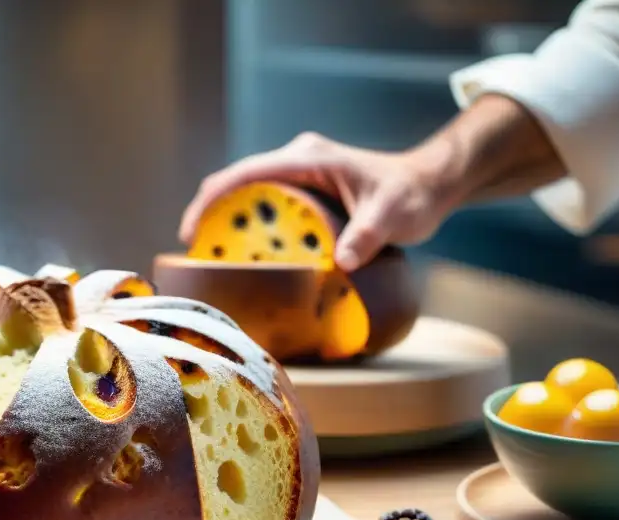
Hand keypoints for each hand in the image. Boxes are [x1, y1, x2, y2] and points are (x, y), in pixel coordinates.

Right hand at [178, 131, 455, 271]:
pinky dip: (248, 228)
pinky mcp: (304, 191)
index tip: (190, 233)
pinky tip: (245, 257)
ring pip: (247, 195)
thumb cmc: (410, 195)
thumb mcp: (390, 215)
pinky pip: (265, 206)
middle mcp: (296, 160)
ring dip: (226, 223)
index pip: (244, 173)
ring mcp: (298, 175)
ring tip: (211, 259)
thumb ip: (367, 235)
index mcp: (306, 157)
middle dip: (208, 215)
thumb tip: (343, 262)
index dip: (210, 201)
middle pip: (235, 182)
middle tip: (195, 254)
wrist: (428, 185)